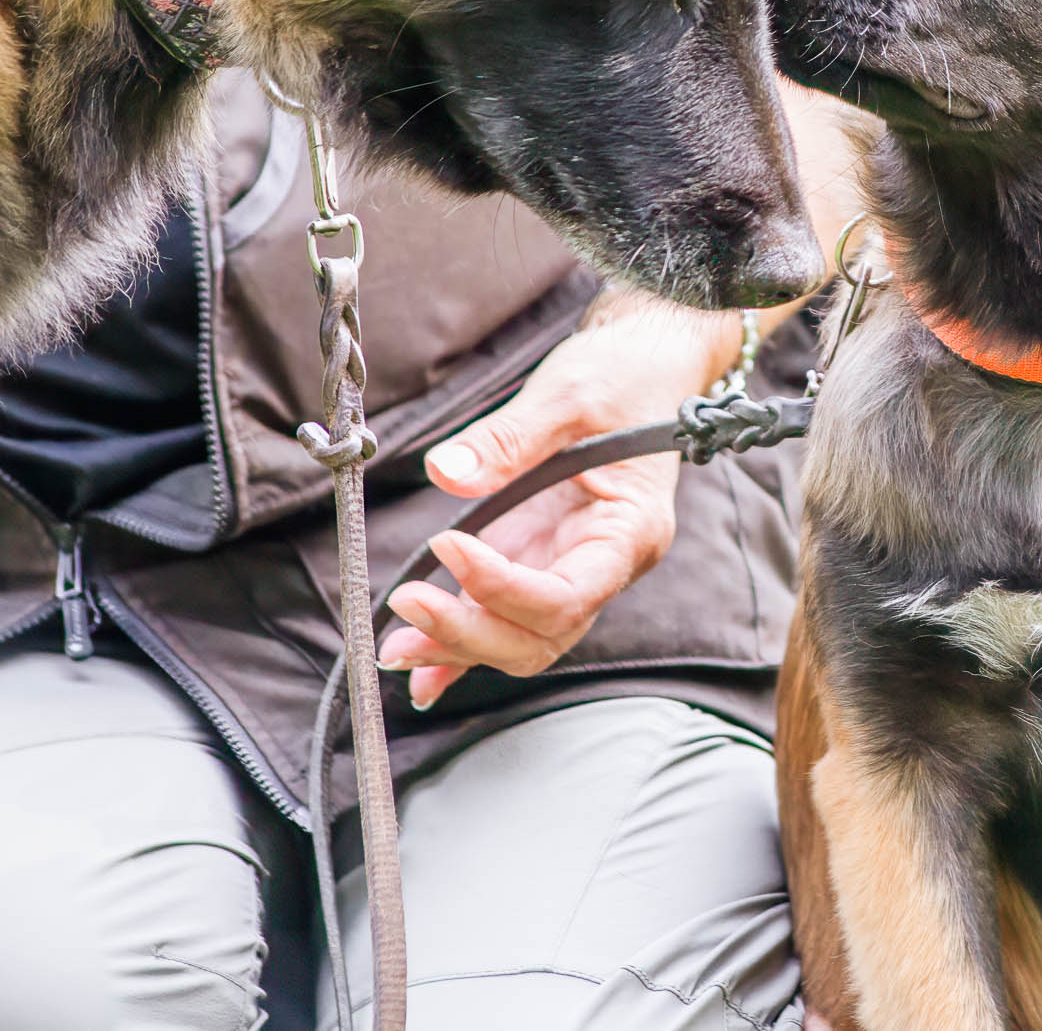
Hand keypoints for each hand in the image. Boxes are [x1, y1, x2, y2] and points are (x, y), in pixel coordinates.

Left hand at [377, 299, 735, 708]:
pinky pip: (509, 623)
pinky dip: (465, 652)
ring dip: (459, 648)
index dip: (502, 586)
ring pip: (522, 640)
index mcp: (630, 532)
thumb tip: (445, 471)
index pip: (566, 594)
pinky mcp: (545, 564)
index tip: (447, 545)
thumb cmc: (623, 378)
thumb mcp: (567, 396)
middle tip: (407, 605)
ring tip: (396, 645)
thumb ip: (508, 439)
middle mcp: (606, 567)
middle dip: (471, 632)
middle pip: (542, 635)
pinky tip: (423, 673)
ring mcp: (575, 571)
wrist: (646, 368)